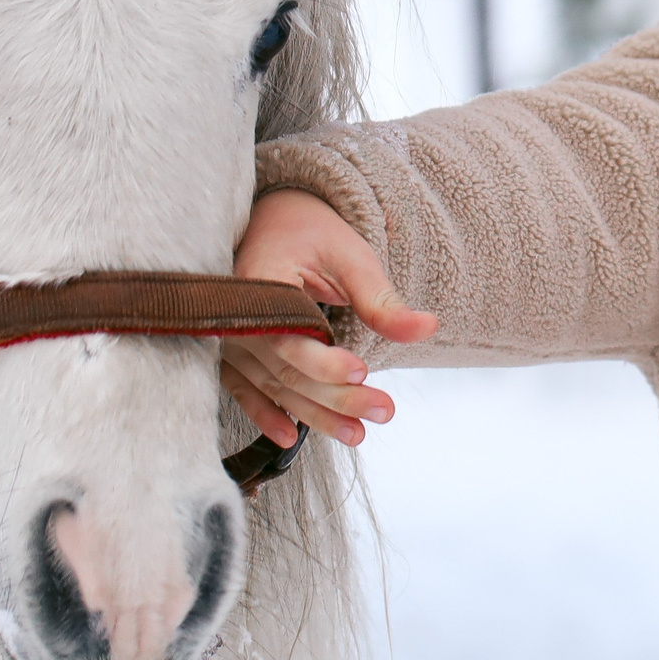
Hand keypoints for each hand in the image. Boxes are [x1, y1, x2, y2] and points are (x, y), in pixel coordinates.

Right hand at [222, 189, 437, 447]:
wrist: (272, 221)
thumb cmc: (312, 233)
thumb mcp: (351, 256)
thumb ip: (380, 299)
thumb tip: (427, 328)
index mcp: (260, 281)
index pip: (289, 336)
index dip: (324, 362)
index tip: (364, 374)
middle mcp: (237, 316)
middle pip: (287, 369)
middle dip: (336, 397)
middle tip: (383, 411)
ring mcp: (231, 337)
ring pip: (275, 386)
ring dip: (315, 415)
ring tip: (358, 433)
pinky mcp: (233, 352)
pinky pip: (245, 390)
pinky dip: (266, 414)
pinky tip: (290, 438)